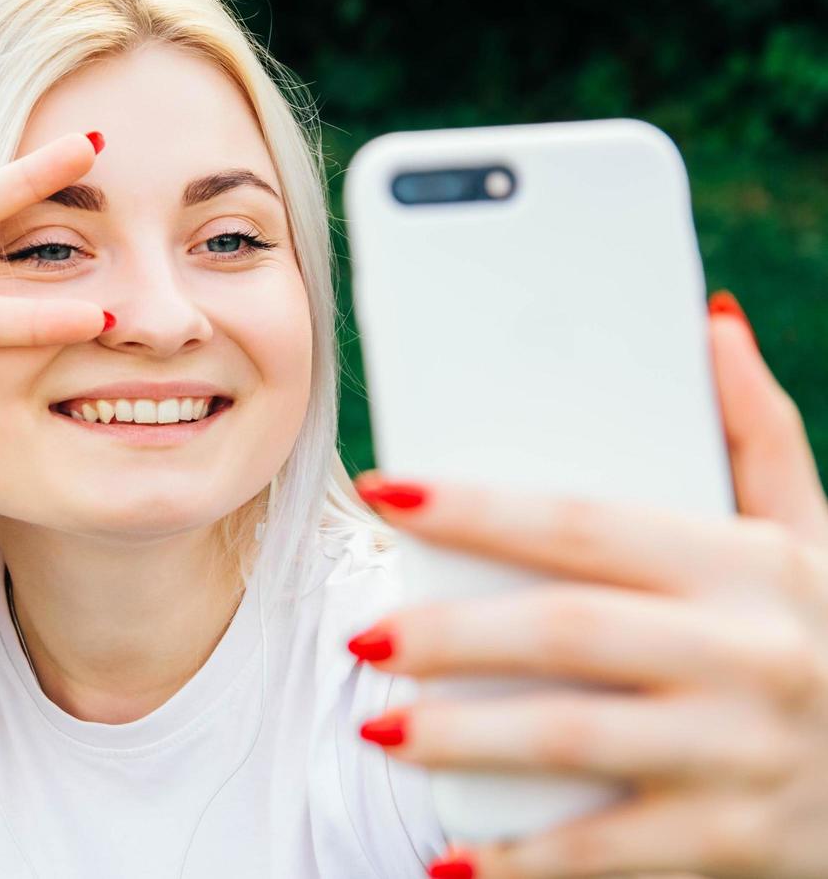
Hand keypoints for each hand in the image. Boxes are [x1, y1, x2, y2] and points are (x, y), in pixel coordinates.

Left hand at [348, 296, 827, 878]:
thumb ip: (758, 431)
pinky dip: (523, 860)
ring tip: (380, 727)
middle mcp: (750, 654)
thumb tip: (709, 319)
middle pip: (566, 631)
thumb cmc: (826, 633)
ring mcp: (741, 752)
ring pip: (576, 738)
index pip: (586, 523)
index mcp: (751, 565)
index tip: (385, 491)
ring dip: (466, 739)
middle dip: (452, 634)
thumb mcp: (814, 532)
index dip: (479, 507)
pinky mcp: (734, 839)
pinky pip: (610, 850)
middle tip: (363, 638)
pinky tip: (447, 857)